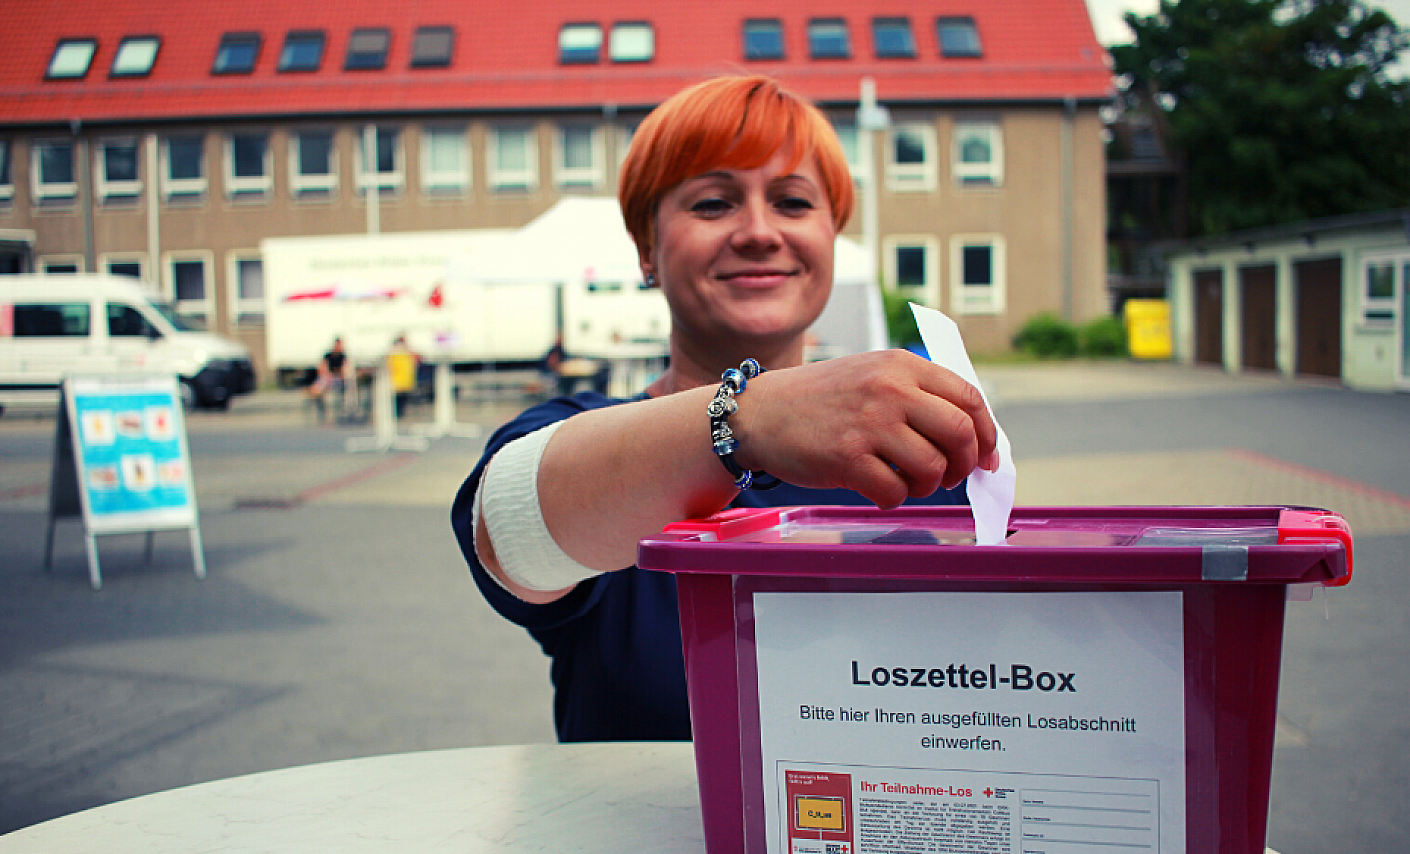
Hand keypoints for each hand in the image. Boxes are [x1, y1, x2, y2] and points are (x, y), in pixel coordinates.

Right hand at [731, 350, 998, 508]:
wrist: (760, 412)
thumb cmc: (820, 400)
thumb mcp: (871, 374)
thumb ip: (917, 395)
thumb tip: (970, 437)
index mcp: (901, 365)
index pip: (968, 398)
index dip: (986, 433)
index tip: (986, 456)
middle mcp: (889, 389)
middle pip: (960, 433)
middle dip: (966, 463)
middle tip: (952, 476)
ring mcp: (869, 424)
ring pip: (932, 467)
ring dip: (928, 485)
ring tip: (909, 482)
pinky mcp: (847, 458)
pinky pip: (895, 492)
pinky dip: (895, 499)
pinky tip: (881, 491)